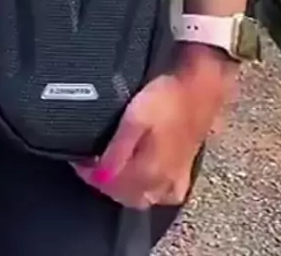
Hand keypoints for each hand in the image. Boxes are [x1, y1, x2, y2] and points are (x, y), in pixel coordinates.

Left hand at [74, 46, 237, 208]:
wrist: (201, 85)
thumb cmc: (167, 97)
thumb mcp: (136, 118)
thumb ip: (118, 150)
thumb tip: (98, 175)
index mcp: (148, 172)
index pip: (110, 185)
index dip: (89, 172)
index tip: (79, 156)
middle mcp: (162, 182)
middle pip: (125, 195)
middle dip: (105, 180)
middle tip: (92, 159)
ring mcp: (175, 178)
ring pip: (143, 196)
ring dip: (124, 186)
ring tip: (113, 165)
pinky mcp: (185, 169)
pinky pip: (164, 192)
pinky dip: (150, 188)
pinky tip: (144, 175)